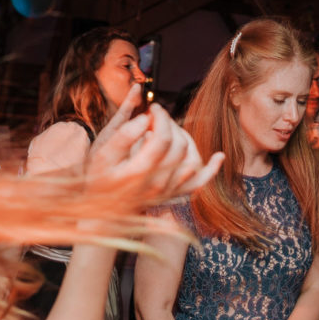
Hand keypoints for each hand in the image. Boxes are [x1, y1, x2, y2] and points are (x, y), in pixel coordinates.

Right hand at [87, 86, 223, 199]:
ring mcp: (169, 192)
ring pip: (191, 158)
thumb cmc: (99, 179)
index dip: (161, 117)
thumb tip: (147, 118)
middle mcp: (158, 184)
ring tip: (167, 130)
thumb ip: (124, 135)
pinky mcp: (175, 195)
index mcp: (139, 172)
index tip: (153, 108)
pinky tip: (219, 156)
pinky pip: (199, 183)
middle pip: (178, 145)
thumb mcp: (102, 155)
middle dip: (171, 124)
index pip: (163, 137)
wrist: (104, 211)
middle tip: (158, 117)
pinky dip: (211, 169)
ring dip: (184, 138)